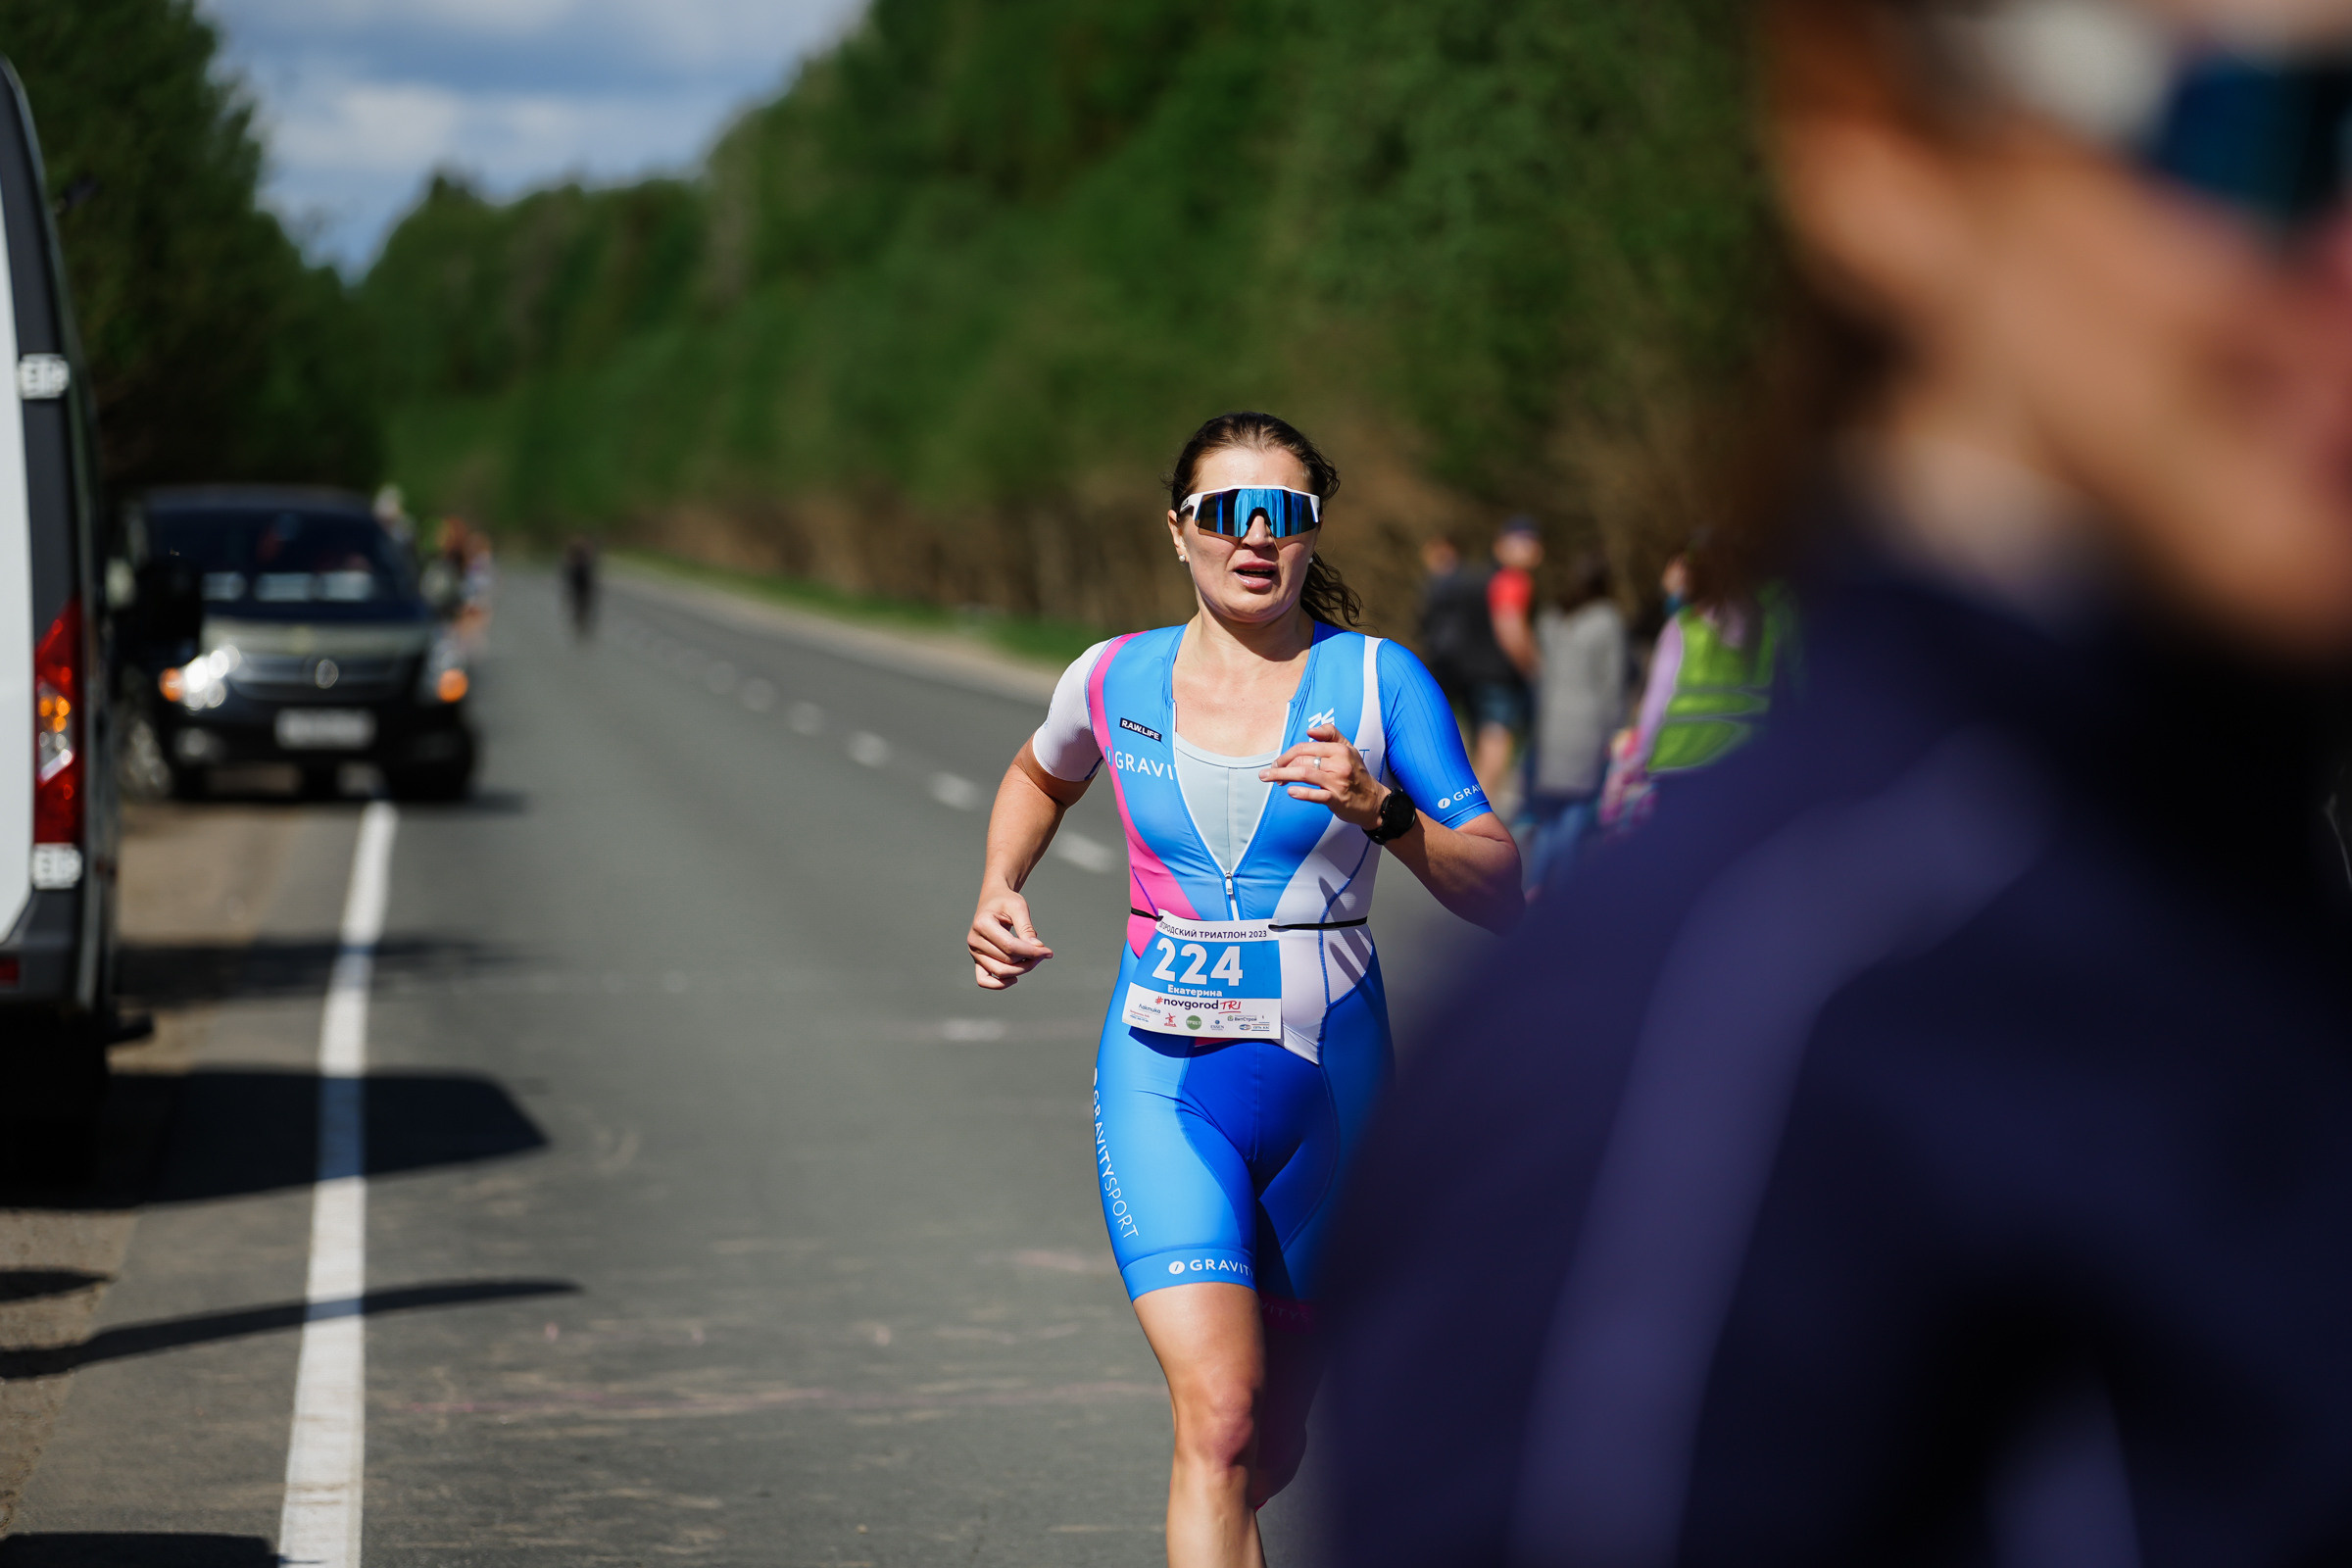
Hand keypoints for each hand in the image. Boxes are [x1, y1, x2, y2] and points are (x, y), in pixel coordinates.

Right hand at [969, 888, 1052, 988]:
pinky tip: (1016, 977)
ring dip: (1021, 970)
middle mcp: (974, 940)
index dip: (1031, 952)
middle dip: (1029, 960)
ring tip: (1034, 960)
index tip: (1048, 951)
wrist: (993, 900)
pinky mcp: (977, 960)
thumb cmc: (1005, 902)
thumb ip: (1027, 928)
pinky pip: (984, 980)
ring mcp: (974, 952)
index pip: (1010, 946)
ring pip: (999, 972)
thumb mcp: (1018, 907)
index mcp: (982, 924)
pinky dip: (999, 984)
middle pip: (1006, 961)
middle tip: (1043, 953)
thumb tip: (1038, 949)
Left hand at [1260, 722, 1388, 830]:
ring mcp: (1338, 781)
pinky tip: (1291, 791)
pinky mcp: (1337, 799)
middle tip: (1270, 773)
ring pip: (1305, 774)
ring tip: (1270, 779)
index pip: (1305, 747)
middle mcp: (1339, 763)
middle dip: (1282, 765)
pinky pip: (1316, 794)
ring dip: (1283, 776)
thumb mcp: (1348, 749)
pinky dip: (1301, 792)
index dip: (1287, 754)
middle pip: (1302, 759)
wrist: (1374, 801)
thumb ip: (1331, 735)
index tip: (1278, 762)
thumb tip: (1310, 731)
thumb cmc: (1357, 774)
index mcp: (1339, 749)